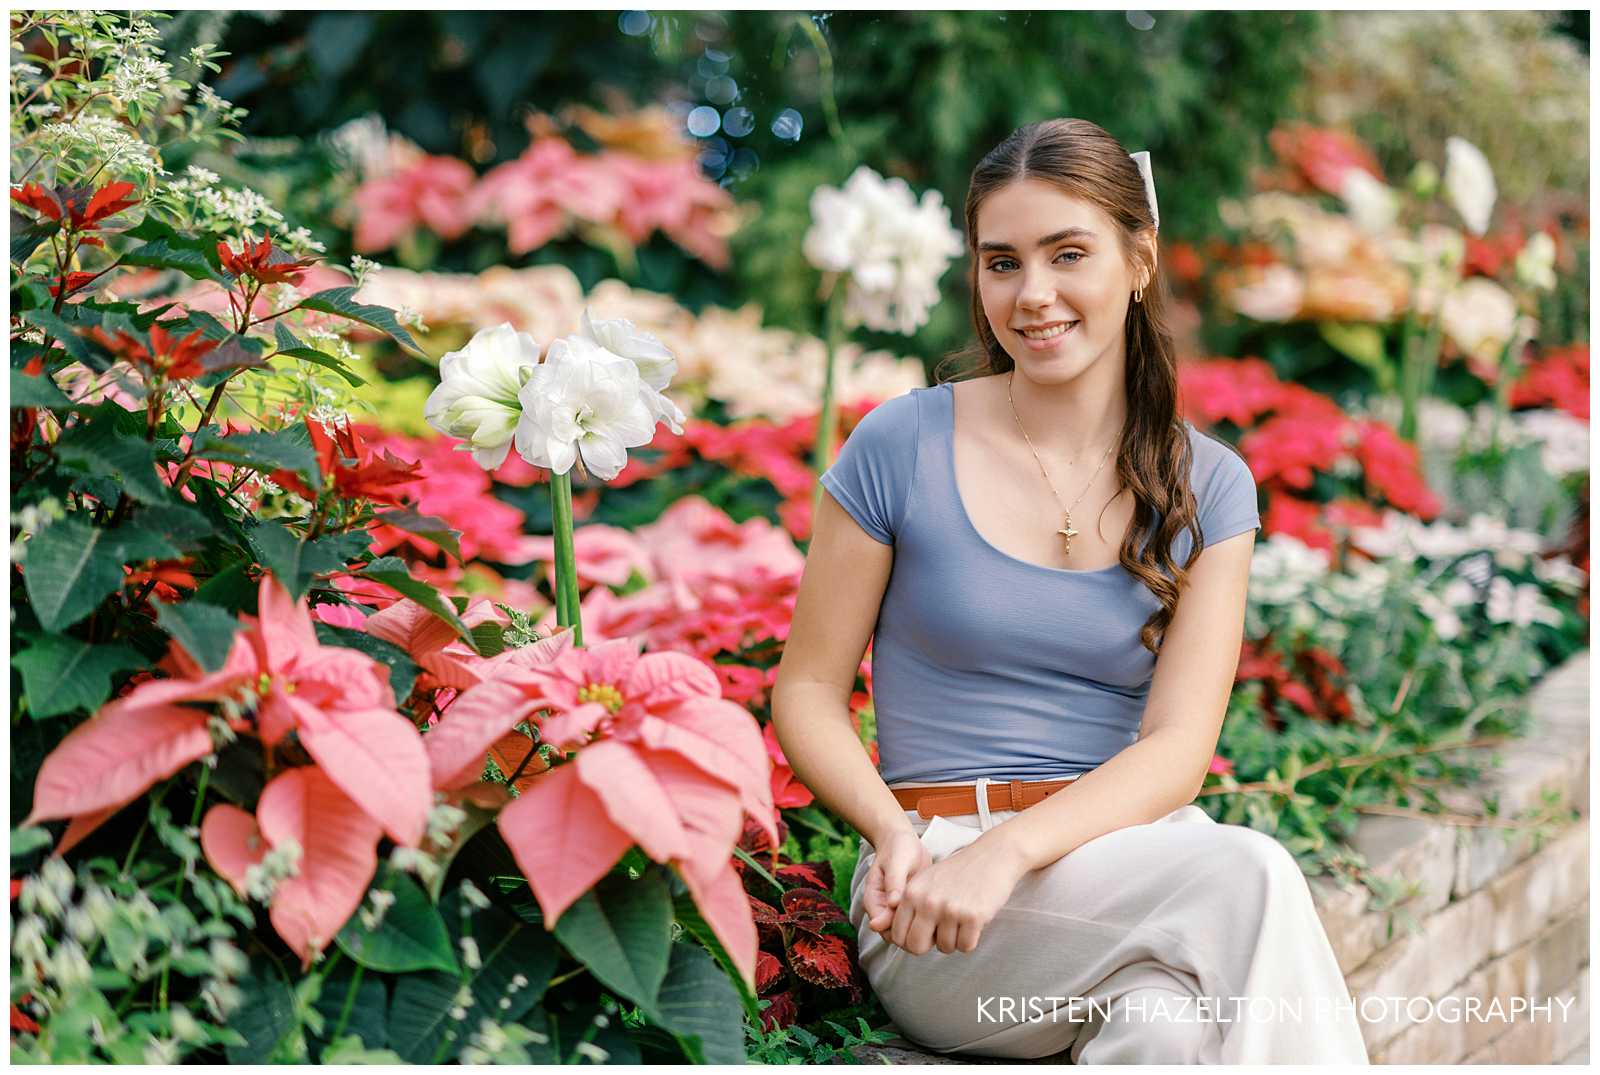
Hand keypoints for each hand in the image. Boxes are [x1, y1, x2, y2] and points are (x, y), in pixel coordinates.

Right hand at [861, 826, 929, 940]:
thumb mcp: (896, 863)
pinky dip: (926, 922)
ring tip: (937, 916)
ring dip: (921, 929)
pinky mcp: (909, 909)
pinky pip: (916, 924)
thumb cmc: (897, 849)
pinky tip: (939, 913)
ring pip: (907, 932)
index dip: (900, 929)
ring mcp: (896, 910)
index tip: (919, 917)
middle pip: (894, 935)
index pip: (882, 927)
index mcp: (874, 900)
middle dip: (912, 932)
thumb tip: (892, 904)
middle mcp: (883, 909)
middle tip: (933, 919)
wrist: (903, 842)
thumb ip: (893, 883)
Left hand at [887, 832, 1028, 955]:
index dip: (909, 942)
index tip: (922, 938)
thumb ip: (911, 907)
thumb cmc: (958, 873)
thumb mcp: (926, 882)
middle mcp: (927, 902)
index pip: (898, 934)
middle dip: (928, 946)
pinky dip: (970, 940)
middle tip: (940, 936)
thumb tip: (900, 939)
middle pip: (916, 947)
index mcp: (911, 893)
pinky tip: (973, 922)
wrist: (991, 857)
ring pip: (945, 948)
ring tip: (960, 920)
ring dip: (954, 940)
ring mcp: (950, 910)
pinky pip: (966, 946)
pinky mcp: (972, 917)